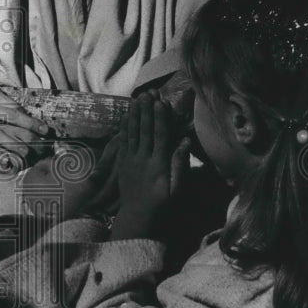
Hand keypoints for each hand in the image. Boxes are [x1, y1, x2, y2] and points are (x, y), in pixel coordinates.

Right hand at [0, 83, 50, 171]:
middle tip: (44, 144)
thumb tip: (16, 107)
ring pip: (2, 136)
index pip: (16, 110)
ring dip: (19, 146)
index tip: (44, 129)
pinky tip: (9, 161)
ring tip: (31, 154)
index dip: (32, 121)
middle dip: (31, 134)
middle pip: (14, 123)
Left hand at [111, 91, 189, 238]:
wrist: (137, 214)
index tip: (161, 102)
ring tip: (137, 99)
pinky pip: (124, 141)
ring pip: (133, 132)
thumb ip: (179, 164)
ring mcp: (131, 159)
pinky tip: (127, 116)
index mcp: (158, 164)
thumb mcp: (176, 188)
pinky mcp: (123, 161)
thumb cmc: (162, 202)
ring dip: (135, 114)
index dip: (160, 118)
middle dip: (147, 110)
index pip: (160, 136)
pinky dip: (125, 127)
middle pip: (145, 130)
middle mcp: (143, 159)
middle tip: (148, 93)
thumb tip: (185, 141)